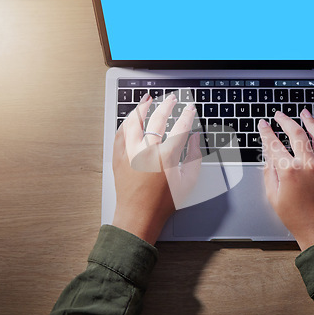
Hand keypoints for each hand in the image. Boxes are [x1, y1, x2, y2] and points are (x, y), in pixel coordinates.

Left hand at [112, 92, 201, 244]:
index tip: (190, 108)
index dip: (187, 115)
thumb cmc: (163, 202)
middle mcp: (146, 151)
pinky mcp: (118, 157)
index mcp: (166, 157)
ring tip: (148, 99)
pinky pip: (120, 133)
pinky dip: (126, 123)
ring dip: (142, 107)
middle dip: (167, 105)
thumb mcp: (188, 181)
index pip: (180, 128)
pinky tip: (131, 118)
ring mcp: (129, 152)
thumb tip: (195, 138)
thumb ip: (195, 156)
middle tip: (172, 98)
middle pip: (157, 119)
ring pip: (134, 121)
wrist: (138, 216)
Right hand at [258, 109, 313, 249]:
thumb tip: (269, 154)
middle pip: (296, 133)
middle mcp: (309, 165)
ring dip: (310, 121)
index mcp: (290, 172)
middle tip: (280, 115)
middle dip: (285, 121)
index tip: (263, 125)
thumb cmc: (296, 217)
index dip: (266, 132)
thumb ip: (270, 171)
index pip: (274, 144)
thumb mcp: (274, 195)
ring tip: (304, 113)